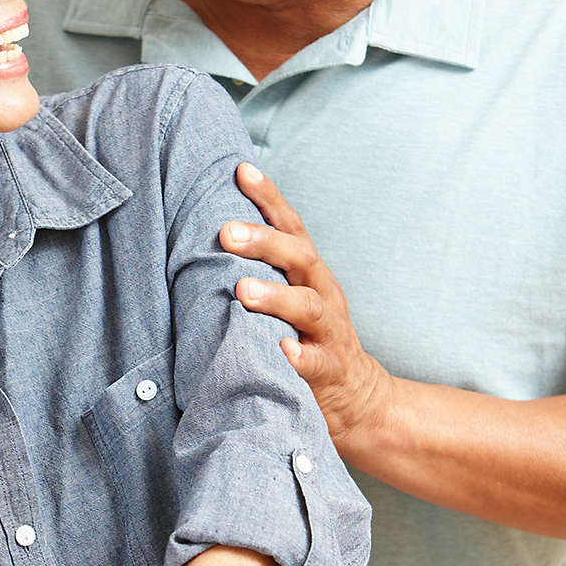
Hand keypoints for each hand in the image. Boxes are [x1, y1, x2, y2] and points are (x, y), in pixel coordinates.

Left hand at [221, 163, 391, 448]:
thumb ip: (260, 265)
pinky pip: (316, 362)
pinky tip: (283, 351)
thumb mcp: (289, 291)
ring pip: (308, 307)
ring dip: (276, 298)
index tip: (241, 171)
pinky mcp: (329, 370)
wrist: (355, 395)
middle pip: (299, 256)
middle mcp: (321, 291)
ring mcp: (329, 331)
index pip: (290, 225)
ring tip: (243, 291)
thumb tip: (209, 227)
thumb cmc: (306, 332)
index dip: (269, 196)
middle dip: (264, 241)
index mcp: (307, 270)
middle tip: (226, 232)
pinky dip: (298, 356)